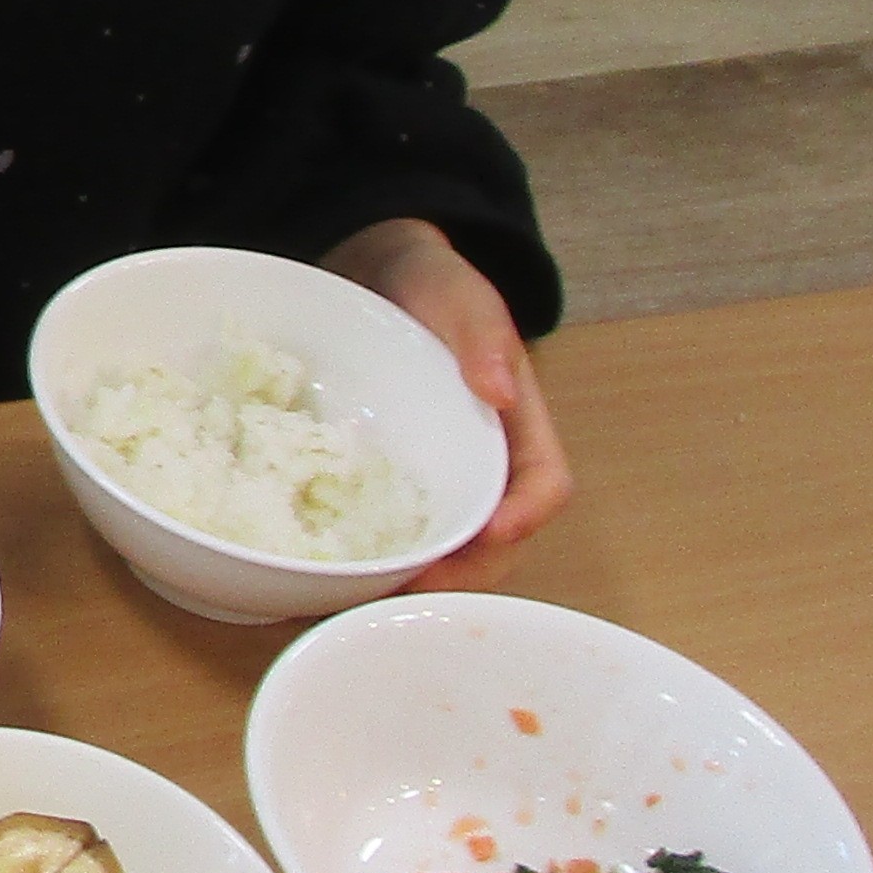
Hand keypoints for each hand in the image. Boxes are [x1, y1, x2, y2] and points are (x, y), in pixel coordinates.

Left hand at [325, 216, 568, 587]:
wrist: (375, 272)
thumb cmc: (432, 282)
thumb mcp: (460, 296)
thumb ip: (482, 335)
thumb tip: (501, 391)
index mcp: (519, 427)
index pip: (545, 485)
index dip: (524, 519)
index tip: (490, 537)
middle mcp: (483, 466)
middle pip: (496, 542)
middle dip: (462, 575)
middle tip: (410, 591)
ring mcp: (437, 478)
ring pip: (443, 550)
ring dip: (413, 582)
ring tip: (362, 599)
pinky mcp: (390, 483)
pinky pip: (389, 532)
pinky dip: (369, 560)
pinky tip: (327, 575)